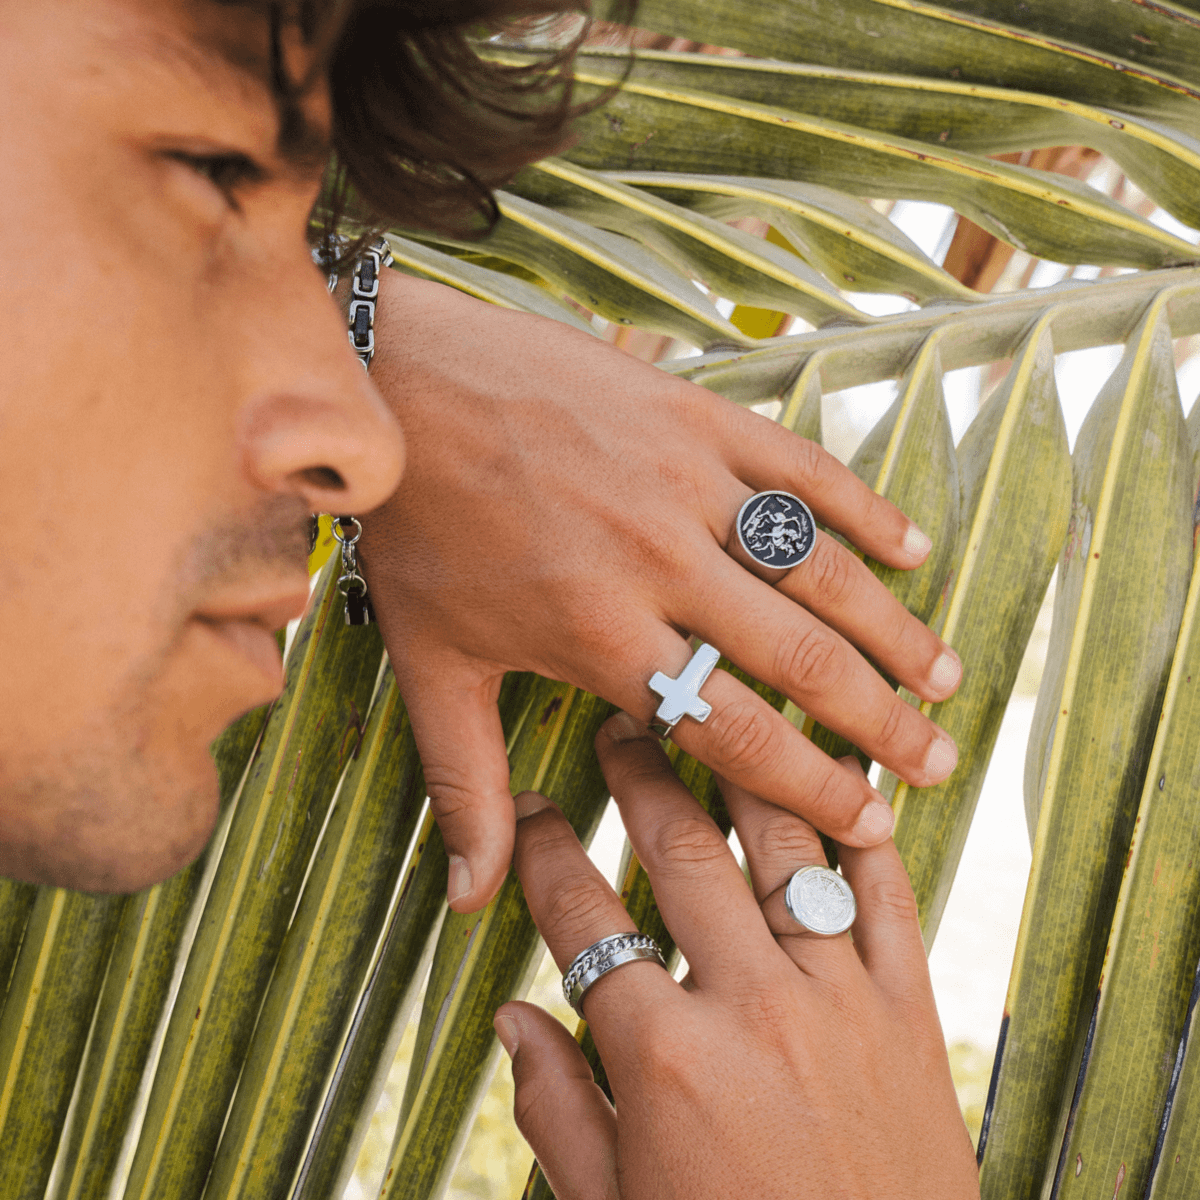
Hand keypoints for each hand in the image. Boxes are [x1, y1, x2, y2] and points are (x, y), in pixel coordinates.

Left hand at [360, 273, 962, 909]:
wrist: (403, 387)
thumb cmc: (418, 530)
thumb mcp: (432, 666)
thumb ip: (467, 785)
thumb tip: (472, 899)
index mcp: (602, 634)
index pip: (736, 730)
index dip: (815, 785)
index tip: (874, 821)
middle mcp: (659, 563)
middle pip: (801, 658)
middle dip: (881, 720)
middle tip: (939, 760)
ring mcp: (684, 482)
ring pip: (818, 570)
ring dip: (892, 628)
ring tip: (949, 676)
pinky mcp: (695, 416)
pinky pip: (800, 469)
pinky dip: (864, 509)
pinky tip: (912, 549)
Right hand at [494, 714, 979, 1199]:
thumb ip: (556, 1108)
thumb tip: (512, 1015)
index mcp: (666, 1058)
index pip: (583, 918)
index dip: (544, 852)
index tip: (529, 810)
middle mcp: (752, 1007)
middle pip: (681, 853)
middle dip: (639, 776)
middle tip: (617, 728)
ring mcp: (841, 1004)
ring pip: (784, 850)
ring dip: (740, 775)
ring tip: (714, 722)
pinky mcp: (912, 1016)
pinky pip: (888, 896)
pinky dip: (862, 829)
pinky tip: (840, 778)